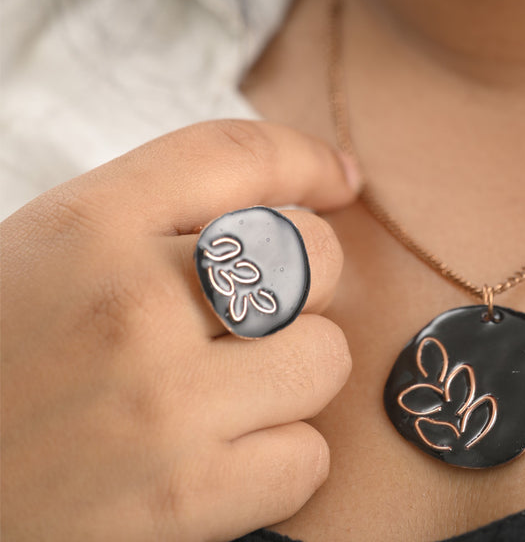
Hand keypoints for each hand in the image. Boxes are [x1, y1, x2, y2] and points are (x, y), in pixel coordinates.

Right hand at [0, 120, 359, 541]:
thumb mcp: (51, 250)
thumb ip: (158, 214)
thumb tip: (300, 197)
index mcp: (89, 225)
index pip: (239, 154)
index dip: (308, 159)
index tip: (340, 181)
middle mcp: (131, 304)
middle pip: (310, 254)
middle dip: (304, 277)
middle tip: (260, 307)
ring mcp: (162, 406)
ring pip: (325, 356)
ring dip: (295, 370)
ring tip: (233, 385)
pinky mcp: (181, 504)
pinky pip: (308, 457)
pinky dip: (283, 456)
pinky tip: (225, 451)